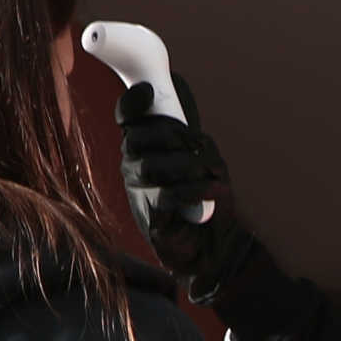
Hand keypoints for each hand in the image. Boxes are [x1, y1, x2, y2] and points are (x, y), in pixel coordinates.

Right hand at [116, 72, 253, 297]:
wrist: (212, 247)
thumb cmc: (206, 201)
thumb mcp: (208, 163)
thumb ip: (198, 144)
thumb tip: (195, 139)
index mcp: (144, 147)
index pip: (127, 118)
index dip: (132, 103)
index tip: (147, 92)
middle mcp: (134, 165)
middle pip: (139, 138)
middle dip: (172, 136)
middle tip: (198, 146)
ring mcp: (139, 191)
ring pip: (152, 166)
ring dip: (188, 165)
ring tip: (211, 173)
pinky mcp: (152, 216)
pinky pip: (168, 193)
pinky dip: (196, 189)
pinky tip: (214, 189)